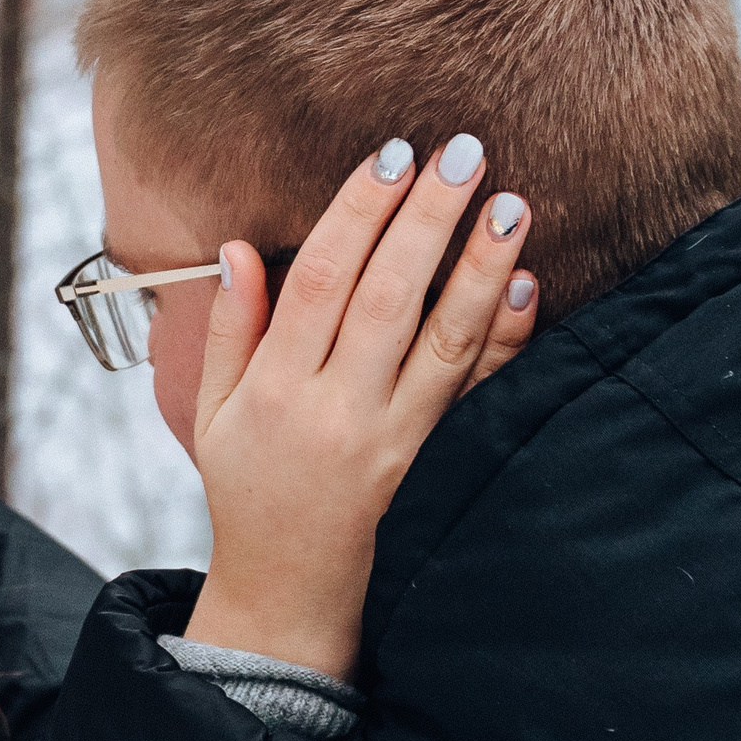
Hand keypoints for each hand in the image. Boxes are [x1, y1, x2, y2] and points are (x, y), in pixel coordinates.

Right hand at [183, 136, 537, 681]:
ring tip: (511, 203)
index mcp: (275, 388)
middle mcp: (336, 409)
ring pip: (443, 340)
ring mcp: (392, 438)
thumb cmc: (248, 486)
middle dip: (426, 219)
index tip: (389, 157)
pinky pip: (474, 393)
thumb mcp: (215, 411)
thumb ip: (230, 329)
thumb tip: (235, 247)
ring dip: (480, 267)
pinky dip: (504, 339)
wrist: (291, 588)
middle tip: (462, 152)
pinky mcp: (433, 460)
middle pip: (387, 297)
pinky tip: (525, 286)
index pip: (317, 281)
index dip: (355, 214)